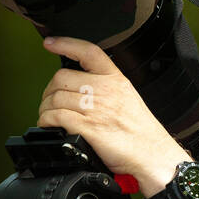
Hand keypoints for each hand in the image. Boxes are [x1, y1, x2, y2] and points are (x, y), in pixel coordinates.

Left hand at [38, 36, 184, 184]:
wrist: (152, 155)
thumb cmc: (141, 133)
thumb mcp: (128, 98)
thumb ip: (105, 89)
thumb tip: (79, 89)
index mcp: (115, 80)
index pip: (88, 52)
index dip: (66, 44)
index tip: (50, 43)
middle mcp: (105, 90)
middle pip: (61, 78)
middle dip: (49, 91)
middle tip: (50, 102)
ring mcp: (95, 109)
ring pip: (55, 99)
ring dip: (45, 109)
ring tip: (49, 117)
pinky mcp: (87, 127)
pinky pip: (56, 117)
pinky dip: (47, 122)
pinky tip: (50, 126)